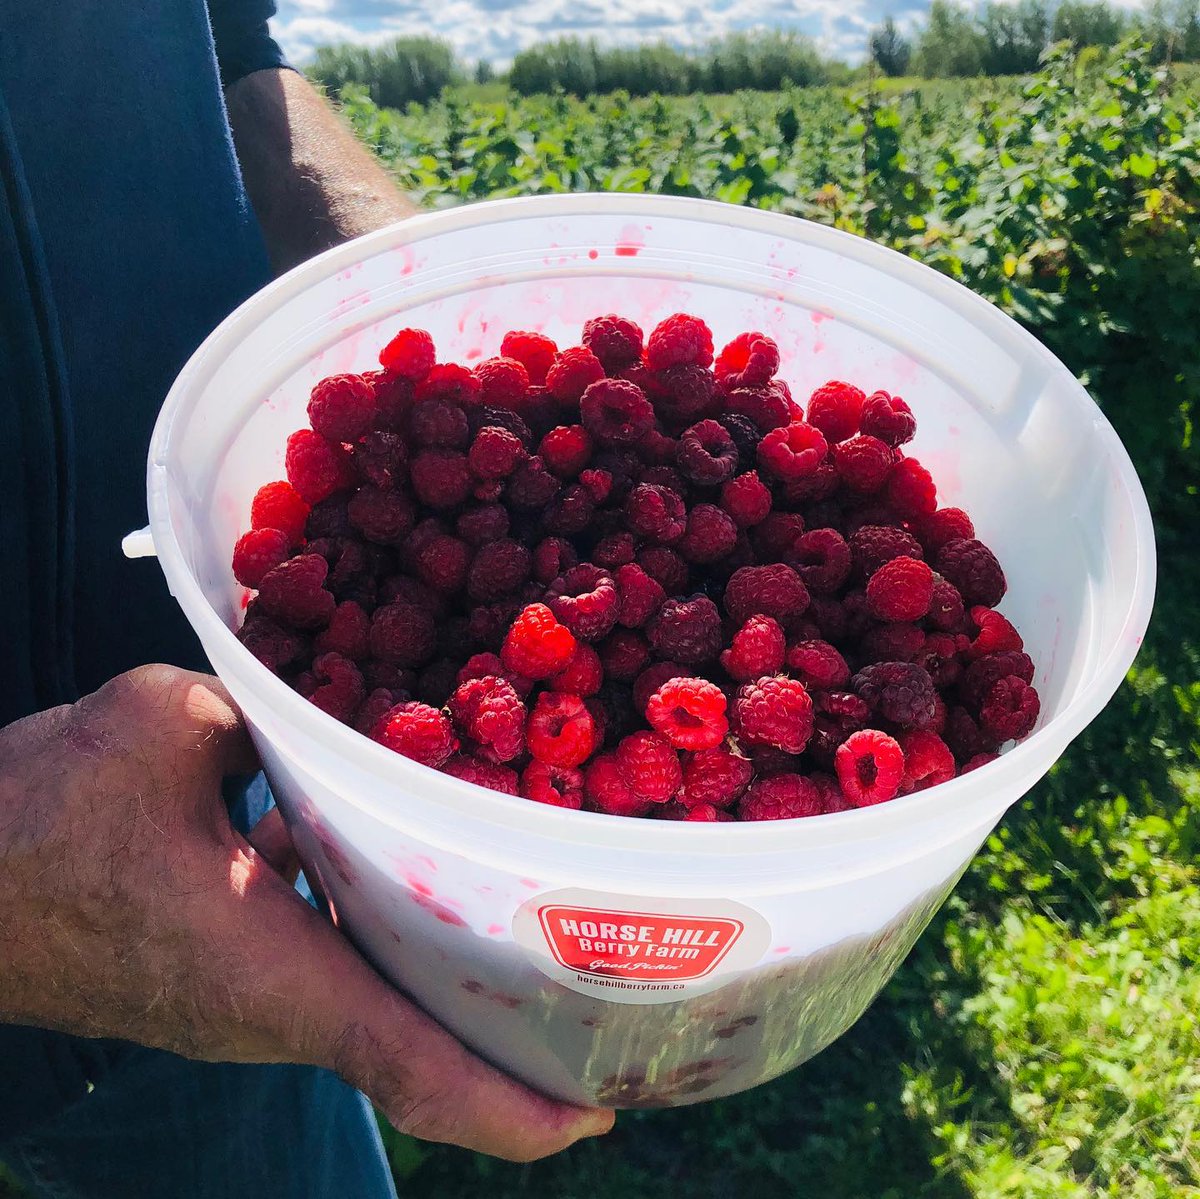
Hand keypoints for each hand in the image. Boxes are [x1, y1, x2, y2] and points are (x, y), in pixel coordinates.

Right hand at [0, 665, 612, 1159]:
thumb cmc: (37, 821)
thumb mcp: (166, 726)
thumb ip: (267, 708)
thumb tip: (328, 702)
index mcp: (271, 973)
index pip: (411, 1064)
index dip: (512, 1107)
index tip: (596, 1115)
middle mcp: (271, 1007)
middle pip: (418, 1047)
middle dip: (512, 1043)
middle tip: (605, 1005)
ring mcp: (246, 999)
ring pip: (379, 1004)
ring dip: (455, 985)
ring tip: (539, 932)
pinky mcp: (225, 971)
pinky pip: (332, 962)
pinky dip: (388, 935)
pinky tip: (412, 863)